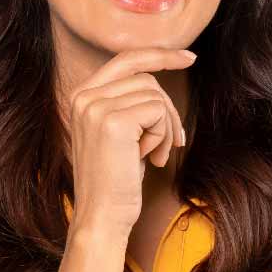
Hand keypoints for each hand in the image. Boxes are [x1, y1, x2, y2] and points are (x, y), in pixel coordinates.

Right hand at [63, 47, 194, 241]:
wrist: (102, 217)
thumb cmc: (116, 181)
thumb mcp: (121, 134)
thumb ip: (129, 103)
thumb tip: (159, 78)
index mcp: (81, 96)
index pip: (126, 59)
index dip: (160, 54)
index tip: (189, 57)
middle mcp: (84, 96)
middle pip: (147, 78)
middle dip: (168, 110)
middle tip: (172, 142)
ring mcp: (95, 107)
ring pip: (155, 95)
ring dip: (165, 127)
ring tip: (154, 155)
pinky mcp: (113, 121)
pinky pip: (158, 111)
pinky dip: (163, 135)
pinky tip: (150, 159)